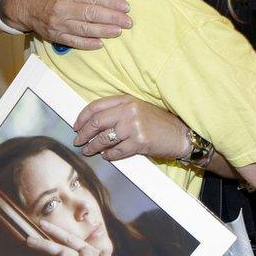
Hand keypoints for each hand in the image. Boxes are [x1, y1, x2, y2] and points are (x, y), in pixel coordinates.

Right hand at [8, 0, 131, 49]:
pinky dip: (88, 44)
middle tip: (128, 22)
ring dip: (104, 31)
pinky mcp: (56, 37)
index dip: (111, 3)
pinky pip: (74, 42)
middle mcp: (63, 8)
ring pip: (85, 29)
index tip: (126, 7)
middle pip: (91, 15)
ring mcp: (59, 24)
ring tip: (119, 31)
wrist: (26, 6)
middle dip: (112, 18)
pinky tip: (101, 43)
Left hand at [72, 95, 189, 160]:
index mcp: (127, 100)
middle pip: (97, 123)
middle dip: (84, 134)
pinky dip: (108, 155)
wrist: (180, 134)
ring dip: (93, 147)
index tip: (76, 126)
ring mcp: (133, 126)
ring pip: (104, 139)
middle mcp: (128, 111)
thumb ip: (118, 111)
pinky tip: (106, 155)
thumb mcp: (138, 109)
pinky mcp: (138, 142)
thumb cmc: (159, 123)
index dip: (82, 117)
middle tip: (78, 141)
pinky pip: (116, 151)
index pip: (96, 106)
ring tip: (88, 151)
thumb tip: (94, 123)